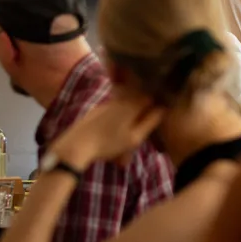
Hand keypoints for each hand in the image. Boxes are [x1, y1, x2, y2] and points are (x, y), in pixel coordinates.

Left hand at [49, 92, 164, 170]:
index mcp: (131, 105)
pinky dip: (118, 119)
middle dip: (143, 110)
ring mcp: (107, 103)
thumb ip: (150, 122)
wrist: (78, 144)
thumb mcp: (134, 138)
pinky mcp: (98, 110)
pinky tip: (114, 134)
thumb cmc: (109, 144)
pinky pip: (114, 110)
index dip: (156, 104)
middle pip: (137, 99)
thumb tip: (162, 109)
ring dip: (130, 116)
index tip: (158, 115)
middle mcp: (120, 99)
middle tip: (142, 129)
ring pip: (125, 105)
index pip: (150, 97)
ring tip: (127, 135)